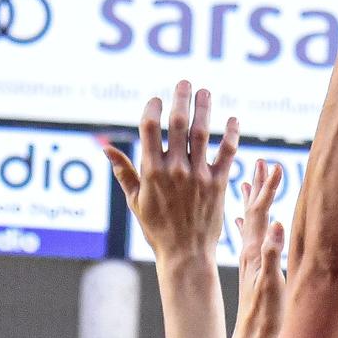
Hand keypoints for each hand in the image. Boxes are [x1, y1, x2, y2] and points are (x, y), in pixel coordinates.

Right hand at [101, 82, 238, 262]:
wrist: (186, 255)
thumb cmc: (157, 230)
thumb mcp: (135, 201)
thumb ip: (123, 171)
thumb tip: (105, 148)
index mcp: (151, 172)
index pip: (149, 127)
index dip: (152, 108)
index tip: (156, 100)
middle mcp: (175, 170)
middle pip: (178, 122)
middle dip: (181, 97)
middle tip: (184, 82)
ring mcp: (199, 176)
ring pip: (203, 132)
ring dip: (204, 108)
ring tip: (205, 92)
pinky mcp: (219, 184)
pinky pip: (227, 152)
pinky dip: (231, 134)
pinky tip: (233, 119)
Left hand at [233, 159, 285, 337]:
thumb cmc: (264, 316)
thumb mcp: (272, 285)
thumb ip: (273, 256)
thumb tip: (279, 226)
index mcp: (255, 251)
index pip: (261, 211)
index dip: (269, 188)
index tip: (275, 165)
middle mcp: (250, 251)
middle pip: (253, 210)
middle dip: (259, 186)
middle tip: (262, 161)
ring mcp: (249, 259)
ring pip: (249, 221)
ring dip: (252, 200)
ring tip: (250, 180)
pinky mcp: (250, 268)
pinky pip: (247, 238)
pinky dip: (245, 223)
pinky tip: (238, 219)